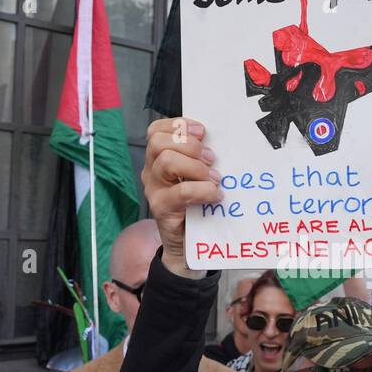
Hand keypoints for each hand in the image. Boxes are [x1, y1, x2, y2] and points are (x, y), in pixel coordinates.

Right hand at [143, 118, 222, 276]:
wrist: (186, 247)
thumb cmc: (196, 207)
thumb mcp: (197, 178)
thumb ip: (201, 160)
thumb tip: (220, 144)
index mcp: (158, 160)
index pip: (156, 131)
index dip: (179, 125)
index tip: (203, 131)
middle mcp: (151, 172)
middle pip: (158, 142)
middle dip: (190, 146)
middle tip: (211, 159)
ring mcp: (153, 190)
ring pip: (167, 161)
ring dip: (196, 167)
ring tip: (214, 178)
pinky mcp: (161, 209)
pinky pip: (181, 191)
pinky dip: (203, 190)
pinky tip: (215, 195)